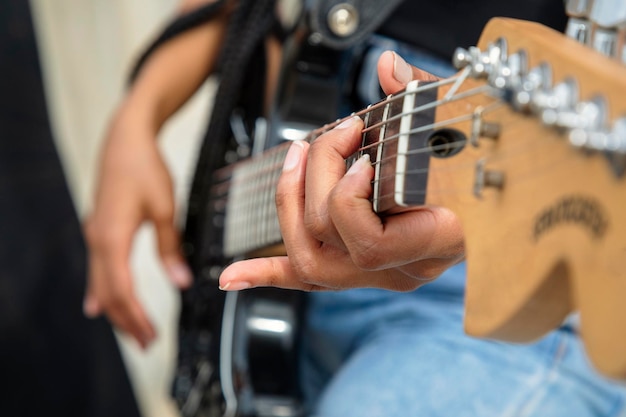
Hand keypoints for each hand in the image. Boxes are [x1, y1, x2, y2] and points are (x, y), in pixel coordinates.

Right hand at [83, 109, 190, 347]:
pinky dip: (103, 290)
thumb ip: (171, 248)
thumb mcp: (166, 208)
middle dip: (126, 320)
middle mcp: (98, 240)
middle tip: (146, 342)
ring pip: (101, 283)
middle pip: (108, 292)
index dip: (136, 316)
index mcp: (113, 237)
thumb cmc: (145, 168)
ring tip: (131, 331)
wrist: (125, 138)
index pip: (121, 289)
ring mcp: (95, 235)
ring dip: (116, 309)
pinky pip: (98, 269)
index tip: (151, 334)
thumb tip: (181, 281)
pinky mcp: (98, 229)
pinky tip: (97, 305)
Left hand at [219, 51, 463, 291]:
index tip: (363, 152)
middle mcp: (404, 268)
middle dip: (314, 178)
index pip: (368, 242)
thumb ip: (423, 97)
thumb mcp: (461, 127)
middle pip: (326, 241)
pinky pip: (309, 280)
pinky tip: (234, 276)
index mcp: (436, 240)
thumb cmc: (483, 168)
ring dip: (288, 205)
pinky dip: (267, 273)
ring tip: (292, 162)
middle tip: (333, 135)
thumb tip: (387, 68)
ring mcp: (381, 274)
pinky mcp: (364, 270)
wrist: (497, 203)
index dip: (348, 195)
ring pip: (309, 261)